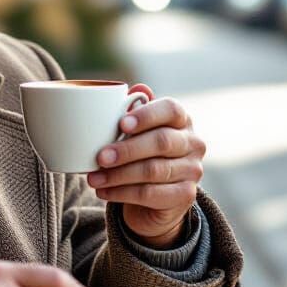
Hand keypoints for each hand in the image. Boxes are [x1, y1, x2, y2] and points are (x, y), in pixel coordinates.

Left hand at [86, 88, 205, 247]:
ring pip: (154, 171)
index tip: (121, 124)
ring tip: (93, 177)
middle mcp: (193, 143)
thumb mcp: (136, 130)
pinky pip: (151, 194)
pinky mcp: (185, 195)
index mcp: (182, 120)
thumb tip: (137, 89)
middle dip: (127, 150)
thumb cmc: (141, 152)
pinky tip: (103, 191)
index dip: (147, 115)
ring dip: (118, 175)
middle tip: (100, 157)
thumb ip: (134, 110)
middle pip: (162, 142)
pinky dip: (122, 193)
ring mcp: (192, 170)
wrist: (155, 197)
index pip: (171, 110)